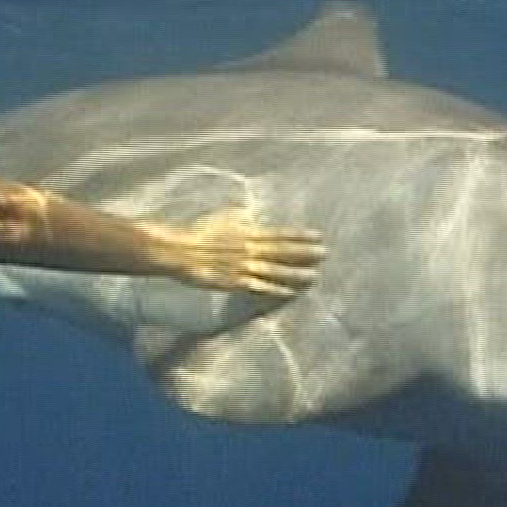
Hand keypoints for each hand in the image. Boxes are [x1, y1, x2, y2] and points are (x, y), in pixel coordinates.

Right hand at [146, 207, 323, 294]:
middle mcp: (250, 248)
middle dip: (305, 253)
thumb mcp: (224, 216)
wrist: (181, 251)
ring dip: (296, 273)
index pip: (280, 233)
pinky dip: (276, 290)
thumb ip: (241, 216)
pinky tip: (290, 293)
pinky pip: (260, 288)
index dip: (300, 235)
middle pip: (282, 251)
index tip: (318, 236)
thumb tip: (251, 213)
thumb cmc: (200, 232)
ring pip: (275, 271)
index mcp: (249, 231)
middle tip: (325, 254)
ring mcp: (244, 267)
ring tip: (314, 276)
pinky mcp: (235, 282)